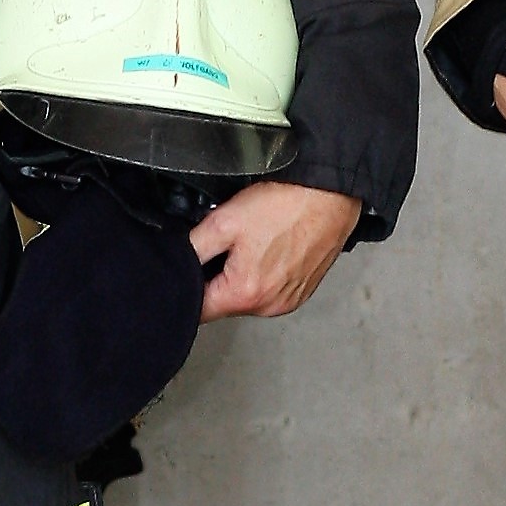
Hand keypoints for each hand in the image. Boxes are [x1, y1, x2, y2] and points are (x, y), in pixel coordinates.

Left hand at [188, 181, 359, 318]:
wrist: (330, 194)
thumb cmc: (285, 205)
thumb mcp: (223, 221)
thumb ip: (191, 249)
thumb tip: (175, 264)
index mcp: (245, 294)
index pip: (198, 311)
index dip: (185, 289)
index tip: (189, 268)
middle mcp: (269, 306)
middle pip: (223, 304)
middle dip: (216, 278)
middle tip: (225, 244)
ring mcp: (288, 301)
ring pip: (247, 298)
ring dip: (241, 277)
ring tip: (253, 244)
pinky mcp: (302, 292)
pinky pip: (270, 292)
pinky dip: (264, 275)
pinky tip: (270, 249)